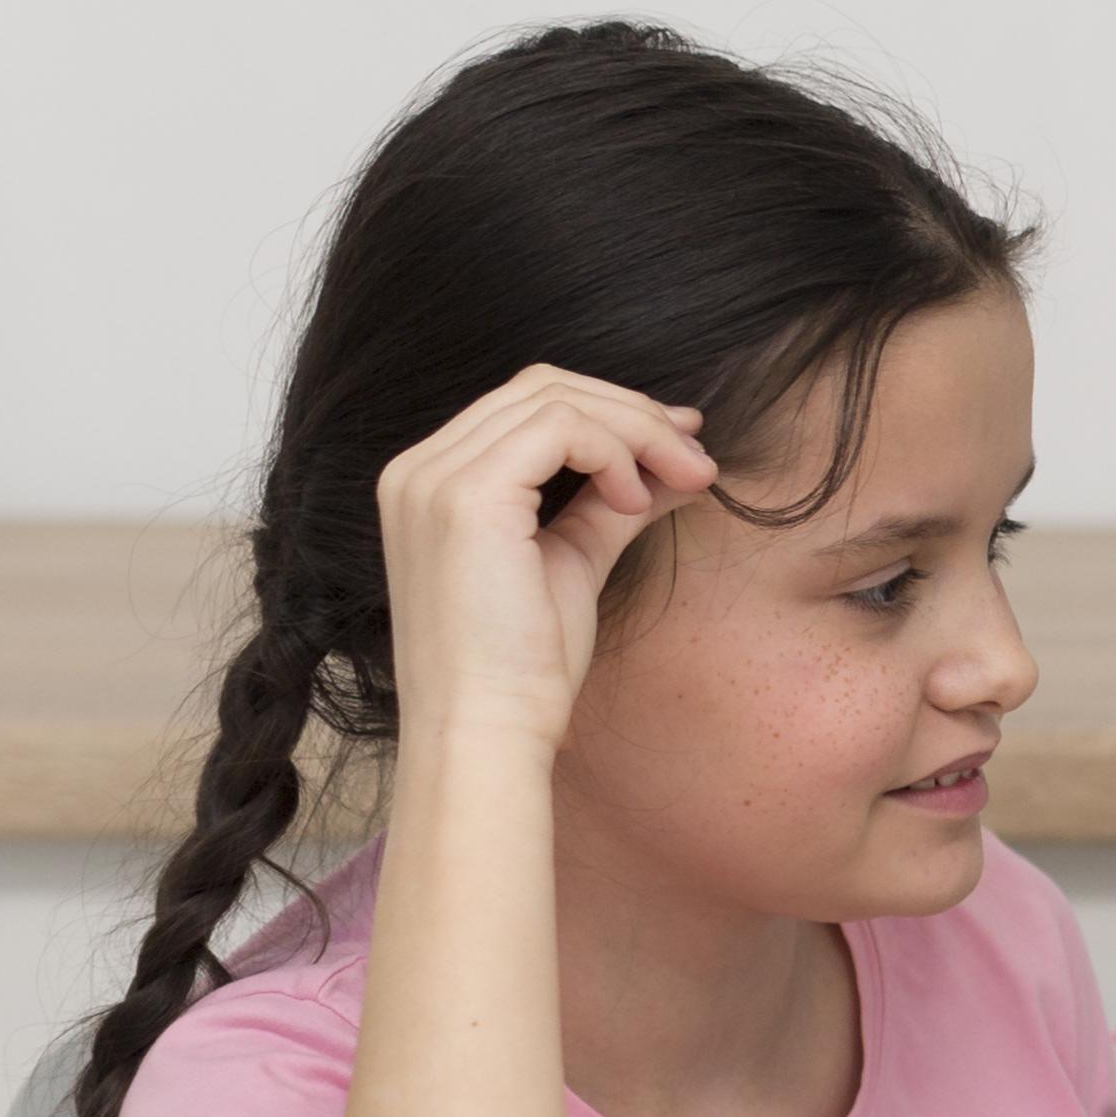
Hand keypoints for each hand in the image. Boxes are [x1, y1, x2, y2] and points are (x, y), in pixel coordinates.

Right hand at [375, 365, 718, 764]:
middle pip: (542, 387)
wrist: (488, 729)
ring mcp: (433, 478)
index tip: (684, 446)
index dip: (614, 413)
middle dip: (634, 413)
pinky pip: (560, 428)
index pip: (527, 406)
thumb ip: (614, 504)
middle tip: (697, 458)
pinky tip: (636, 500)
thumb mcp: (576, 560)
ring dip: (638, 430)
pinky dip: (616, 450)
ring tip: (685, 480)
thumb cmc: (524, 665)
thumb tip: (680, 466)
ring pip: (555, 398)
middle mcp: (418, 469)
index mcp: (432, 482)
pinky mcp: (464, 497)